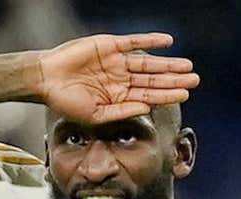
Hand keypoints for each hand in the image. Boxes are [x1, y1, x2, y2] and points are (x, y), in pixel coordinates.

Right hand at [36, 33, 199, 123]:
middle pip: (153, 79)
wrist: (45, 79)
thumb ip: (121, 111)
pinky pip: (134, 42)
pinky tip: (168, 42)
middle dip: (174, 80)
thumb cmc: (67, 102)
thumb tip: (146, 109)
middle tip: (195, 79)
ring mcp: (116, 62)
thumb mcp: (96, 114)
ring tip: (186, 65)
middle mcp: (121, 79)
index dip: (167, 95)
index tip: (185, 94)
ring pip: (148, 62)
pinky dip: (150, 41)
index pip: (149, 96)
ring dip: (167, 63)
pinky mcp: (109, 45)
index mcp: (118, 97)